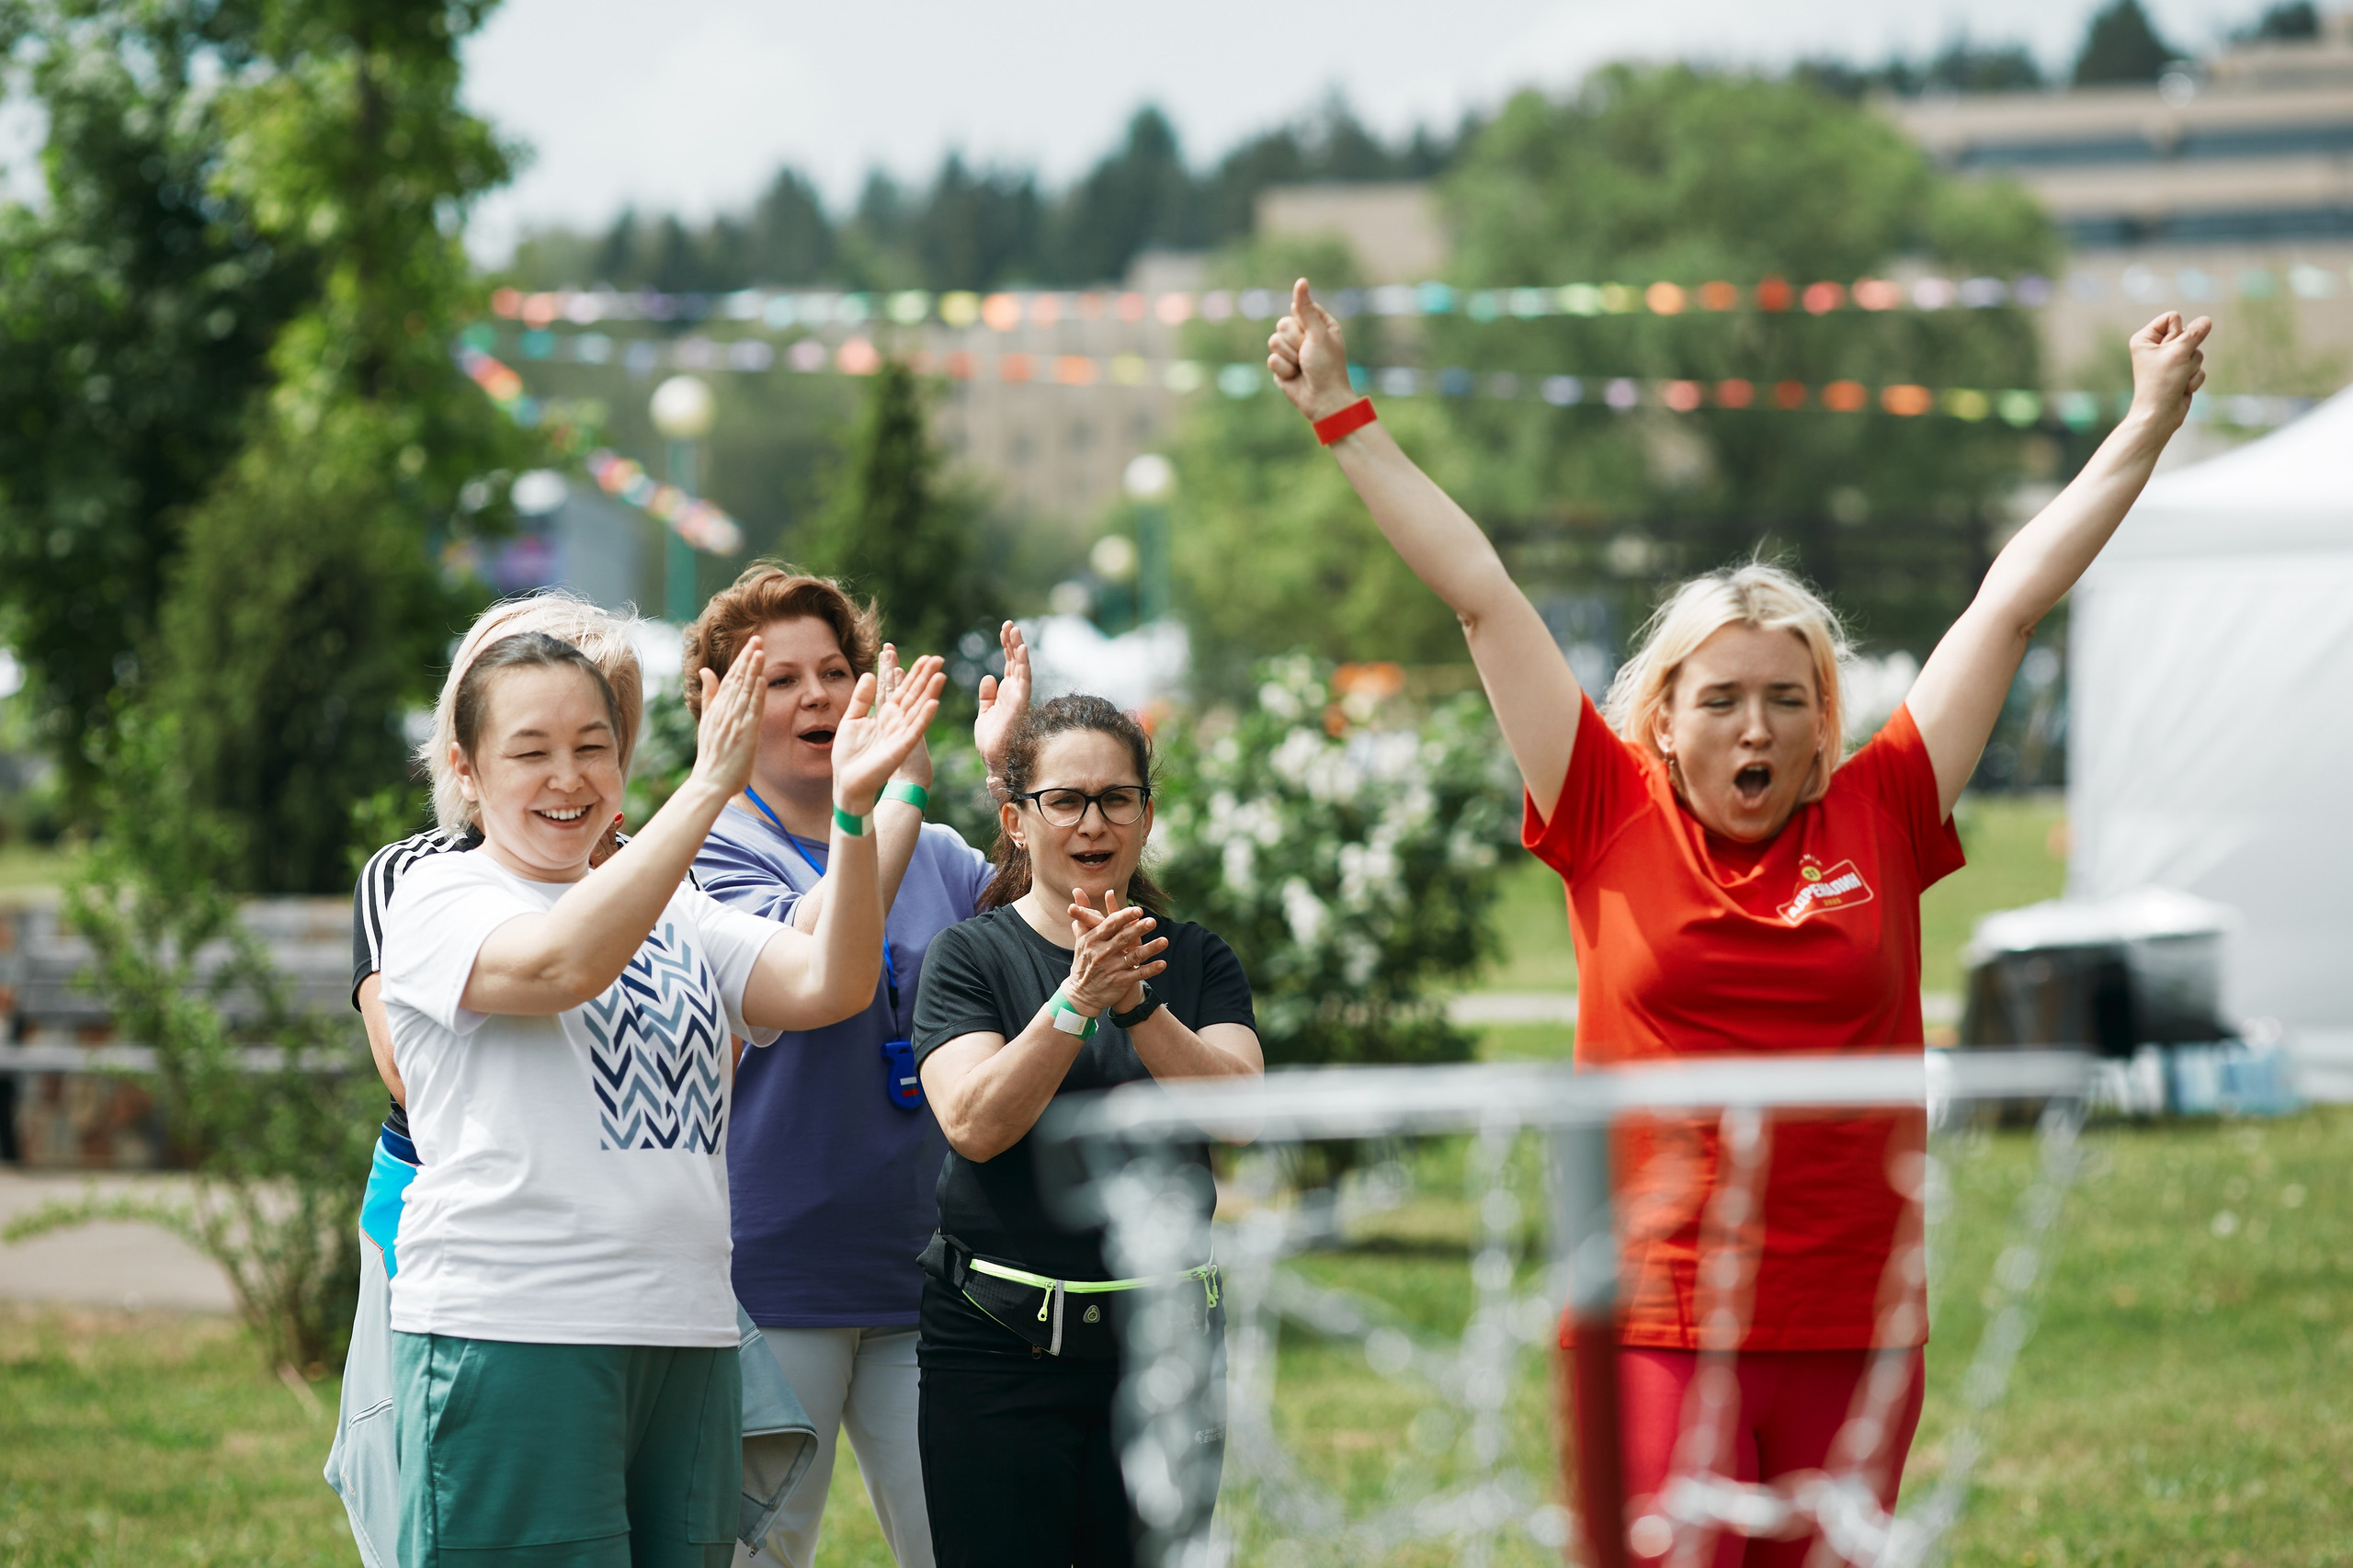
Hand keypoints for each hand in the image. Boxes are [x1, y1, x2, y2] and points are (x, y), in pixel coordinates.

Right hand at [689, 636, 766, 799]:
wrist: (710, 781)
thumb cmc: (711, 756)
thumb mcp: (707, 721)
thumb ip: (709, 695)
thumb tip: (705, 670)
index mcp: (717, 708)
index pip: (730, 678)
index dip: (741, 660)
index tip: (751, 644)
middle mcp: (724, 711)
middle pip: (737, 680)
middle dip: (748, 658)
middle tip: (758, 638)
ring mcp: (734, 721)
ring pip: (744, 691)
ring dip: (753, 670)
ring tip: (761, 651)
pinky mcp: (745, 733)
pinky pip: (752, 710)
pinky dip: (756, 694)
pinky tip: (762, 680)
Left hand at [832, 663, 943, 816]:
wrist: (848, 781)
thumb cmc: (848, 755)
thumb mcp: (851, 719)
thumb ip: (861, 698)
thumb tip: (869, 674)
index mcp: (884, 714)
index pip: (900, 689)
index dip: (910, 672)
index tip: (921, 657)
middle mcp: (896, 721)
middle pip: (914, 694)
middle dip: (925, 677)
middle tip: (937, 658)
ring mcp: (900, 733)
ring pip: (918, 708)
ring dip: (930, 692)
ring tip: (940, 675)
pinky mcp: (901, 747)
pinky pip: (915, 729)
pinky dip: (924, 716)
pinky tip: (933, 703)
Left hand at [972, 621, 1030, 772]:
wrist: (993, 760)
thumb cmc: (990, 741)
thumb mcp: (984, 714)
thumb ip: (987, 696)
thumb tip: (989, 677)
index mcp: (1007, 694)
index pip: (1009, 665)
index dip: (1007, 647)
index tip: (1004, 630)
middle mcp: (1016, 693)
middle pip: (1016, 662)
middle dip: (1013, 642)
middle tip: (1009, 624)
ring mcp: (1019, 697)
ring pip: (1022, 667)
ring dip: (1019, 648)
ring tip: (1015, 630)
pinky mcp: (1019, 703)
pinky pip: (1023, 680)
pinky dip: (1022, 663)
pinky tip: (1020, 648)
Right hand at [1062, 890, 1168, 1015]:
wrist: (1080, 994)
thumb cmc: (1083, 961)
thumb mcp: (1081, 938)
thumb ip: (1083, 913)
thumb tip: (1077, 890)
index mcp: (1093, 940)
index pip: (1110, 925)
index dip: (1124, 917)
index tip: (1138, 910)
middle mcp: (1102, 953)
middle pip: (1123, 939)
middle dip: (1138, 930)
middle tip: (1153, 921)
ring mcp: (1111, 968)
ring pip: (1134, 956)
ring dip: (1150, 949)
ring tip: (1165, 941)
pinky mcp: (1120, 982)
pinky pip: (1138, 974)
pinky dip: (1150, 969)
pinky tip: (1163, 963)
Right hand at [1267, 278, 1357, 423]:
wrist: (1322, 400)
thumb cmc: (1327, 366)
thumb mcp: (1317, 333)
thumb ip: (1305, 309)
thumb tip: (1301, 281)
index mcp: (1319, 324)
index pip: (1299, 308)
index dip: (1302, 322)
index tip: (1313, 335)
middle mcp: (1305, 335)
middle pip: (1282, 324)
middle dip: (1295, 341)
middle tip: (1308, 353)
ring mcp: (1291, 351)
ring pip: (1274, 341)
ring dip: (1289, 356)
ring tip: (1302, 366)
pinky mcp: (1281, 367)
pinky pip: (1271, 360)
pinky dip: (1284, 369)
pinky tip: (1295, 377)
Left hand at [2127, 311, 2211, 432]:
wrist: (2160, 414)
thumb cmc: (2162, 382)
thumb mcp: (2179, 352)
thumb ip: (2195, 333)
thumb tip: (2206, 320)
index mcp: (2145, 338)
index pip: (2173, 317)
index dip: (2177, 332)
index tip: (2166, 352)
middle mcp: (2156, 348)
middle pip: (2188, 334)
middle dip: (2187, 352)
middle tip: (2173, 367)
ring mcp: (2169, 361)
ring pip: (2196, 352)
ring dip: (2191, 367)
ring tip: (2178, 379)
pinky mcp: (2180, 373)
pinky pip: (2198, 367)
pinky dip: (2194, 378)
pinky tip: (2182, 388)